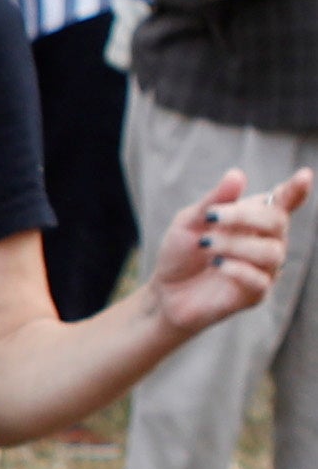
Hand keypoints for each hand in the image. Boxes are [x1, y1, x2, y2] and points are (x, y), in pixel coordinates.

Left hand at [148, 170, 310, 334]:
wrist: (165, 291)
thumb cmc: (182, 252)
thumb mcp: (190, 221)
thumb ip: (214, 200)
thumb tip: (237, 174)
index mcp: (254, 219)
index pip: (283, 203)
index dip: (295, 191)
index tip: (303, 175)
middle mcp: (267, 242)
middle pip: (277, 222)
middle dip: (244, 216)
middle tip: (211, 217)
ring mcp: (264, 269)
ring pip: (271, 252)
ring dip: (235, 244)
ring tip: (206, 245)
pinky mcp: (255, 294)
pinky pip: (260, 280)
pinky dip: (237, 268)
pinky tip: (216, 264)